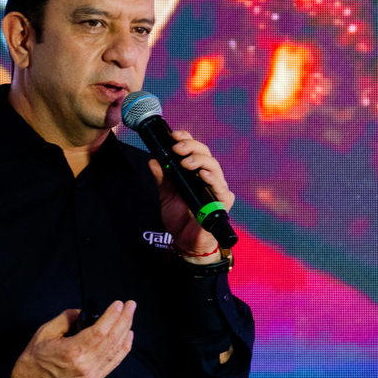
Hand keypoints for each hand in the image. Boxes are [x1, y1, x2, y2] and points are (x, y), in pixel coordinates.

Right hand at [10, 301, 135, 377]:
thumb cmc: (34, 361)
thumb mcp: (44, 333)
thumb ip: (65, 319)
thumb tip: (82, 312)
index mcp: (72, 352)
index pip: (100, 331)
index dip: (112, 316)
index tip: (119, 304)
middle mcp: (86, 365)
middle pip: (113, 339)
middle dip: (124, 320)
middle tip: (130, 305)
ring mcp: (92, 375)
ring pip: (116, 351)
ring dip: (126, 331)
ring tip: (130, 316)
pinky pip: (114, 362)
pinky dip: (124, 348)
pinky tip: (128, 336)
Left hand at [148, 130, 234, 260]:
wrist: (185, 241)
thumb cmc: (179, 218)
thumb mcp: (165, 195)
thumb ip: (162, 178)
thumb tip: (153, 160)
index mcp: (194, 172)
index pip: (194, 149)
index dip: (186, 139)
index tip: (174, 136)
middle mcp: (208, 177)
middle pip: (205, 153)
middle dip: (191, 146)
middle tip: (177, 148)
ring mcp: (217, 188)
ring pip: (213, 166)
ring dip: (199, 160)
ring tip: (185, 162)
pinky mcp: (224, 201)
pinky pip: (220, 187)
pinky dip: (211, 178)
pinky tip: (202, 175)